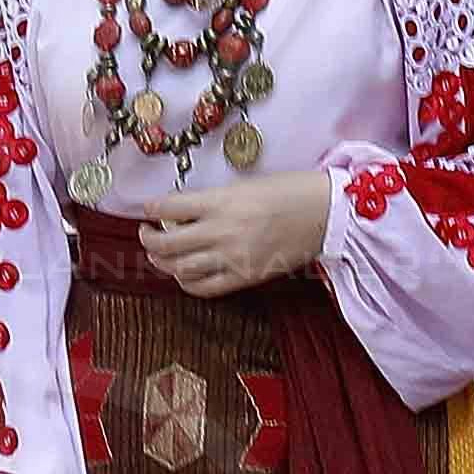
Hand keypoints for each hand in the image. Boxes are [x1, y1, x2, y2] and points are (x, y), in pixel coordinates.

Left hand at [134, 165, 334, 296]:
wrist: (325, 215)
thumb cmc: (290, 192)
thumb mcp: (244, 185)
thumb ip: (212, 200)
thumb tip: (182, 213)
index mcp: (220, 202)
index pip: (167, 207)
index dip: (150, 209)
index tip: (149, 210)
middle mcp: (221, 231)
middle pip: (166, 243)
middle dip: (149, 240)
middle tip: (148, 234)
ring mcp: (232, 257)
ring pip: (179, 269)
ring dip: (162, 263)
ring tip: (161, 255)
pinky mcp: (245, 277)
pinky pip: (204, 288)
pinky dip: (187, 283)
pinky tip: (184, 275)